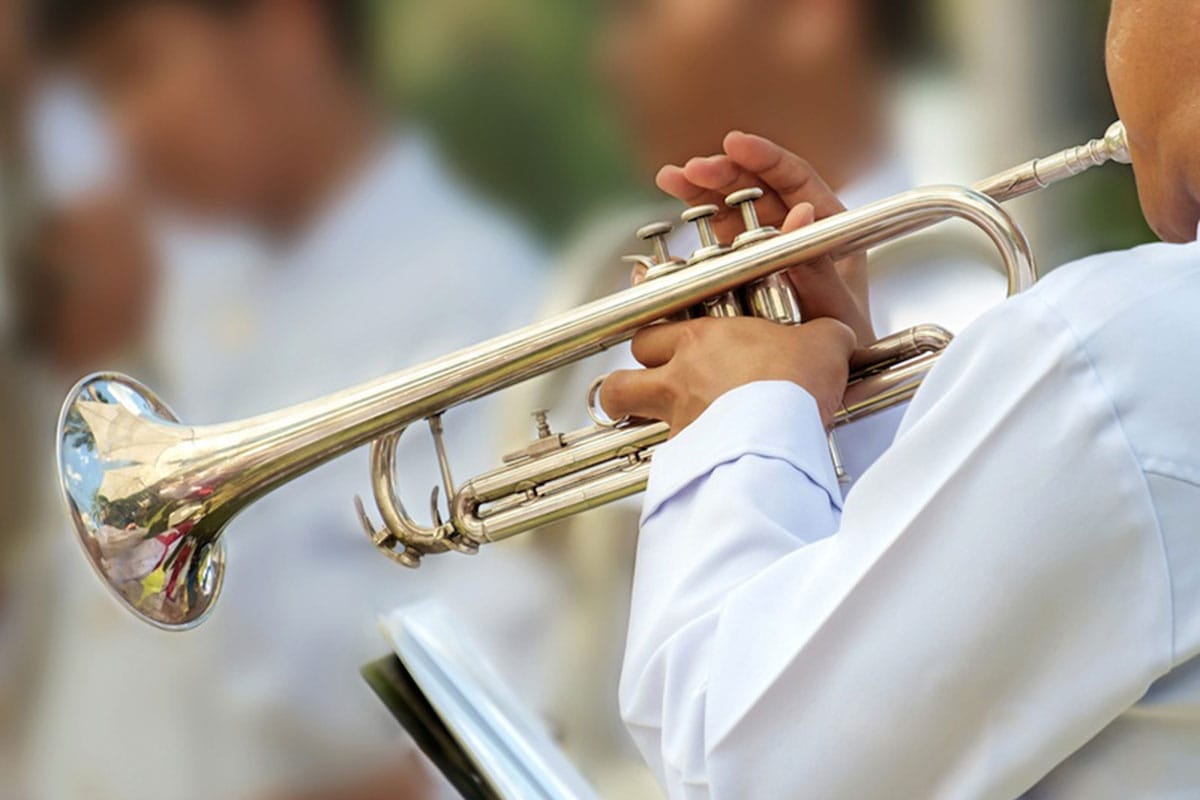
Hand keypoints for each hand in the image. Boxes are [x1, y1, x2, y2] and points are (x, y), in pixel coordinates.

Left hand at [601, 316, 856, 432]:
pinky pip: (658, 448)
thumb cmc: (794, 382)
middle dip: (632, 368)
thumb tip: (836, 336)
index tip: (661, 342)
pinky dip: (665, 451)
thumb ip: (824, 335)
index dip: (658, 335)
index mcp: (704, 339)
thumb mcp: (824, 344)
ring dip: (622, 404)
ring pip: (620, 397)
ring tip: (629, 413)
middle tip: (643, 379)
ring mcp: (673, 413)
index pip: (659, 326)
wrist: (780, 432)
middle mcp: (679, 373)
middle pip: (629, 359)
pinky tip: (682, 456)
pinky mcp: (681, 453)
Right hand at [656, 131, 874, 344]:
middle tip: (691, 170)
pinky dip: (689, 234)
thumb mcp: (838, 310)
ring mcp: (761, 251)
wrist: (820, 388)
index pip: (795, 179)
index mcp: (826, 228)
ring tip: (671, 180)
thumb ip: (819, 267)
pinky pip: (712, 245)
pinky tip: (666, 227)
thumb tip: (800, 217)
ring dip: (698, 193)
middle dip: (721, 173)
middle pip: (754, 188)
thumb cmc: (845, 349)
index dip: (764, 156)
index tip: (734, 143)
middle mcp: (792, 233)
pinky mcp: (736, 272)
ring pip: (728, 210)